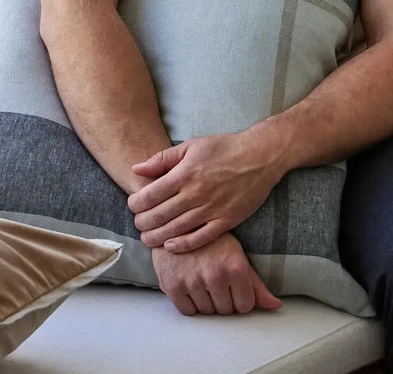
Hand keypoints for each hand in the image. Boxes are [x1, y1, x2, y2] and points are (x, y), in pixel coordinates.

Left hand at [128, 130, 283, 251]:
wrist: (260, 156)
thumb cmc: (224, 148)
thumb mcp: (192, 145)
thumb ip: (163, 158)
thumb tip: (137, 168)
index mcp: (185, 173)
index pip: (151, 194)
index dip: (136, 202)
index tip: (133, 205)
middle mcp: (196, 193)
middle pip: (160, 215)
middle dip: (143, 222)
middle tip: (137, 224)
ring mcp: (212, 208)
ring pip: (177, 229)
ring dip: (157, 237)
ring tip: (147, 239)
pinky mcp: (226, 220)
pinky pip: (201, 237)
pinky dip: (184, 245)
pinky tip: (171, 246)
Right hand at [152, 232, 281, 315]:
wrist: (176, 225)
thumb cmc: (210, 241)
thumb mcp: (237, 255)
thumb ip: (256, 284)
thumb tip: (277, 305)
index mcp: (235, 267)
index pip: (245, 306)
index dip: (239, 297)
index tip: (232, 284)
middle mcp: (215, 275)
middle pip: (225, 311)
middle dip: (222, 299)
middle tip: (215, 278)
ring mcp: (193, 282)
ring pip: (207, 312)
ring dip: (205, 301)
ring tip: (201, 278)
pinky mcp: (173, 286)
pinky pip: (188, 311)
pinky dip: (189, 302)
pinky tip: (189, 283)